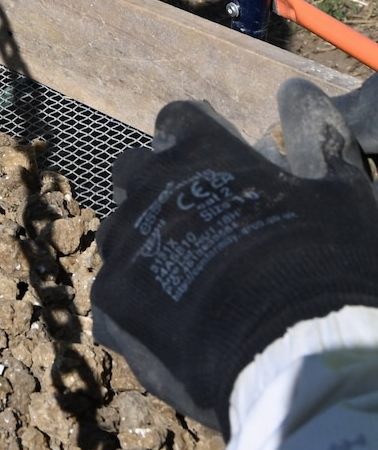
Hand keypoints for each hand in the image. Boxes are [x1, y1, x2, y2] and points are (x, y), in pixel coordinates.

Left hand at [92, 90, 377, 433]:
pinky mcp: (110, 302)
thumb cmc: (324, 264)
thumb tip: (300, 93)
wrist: (299, 357)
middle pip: (135, 170)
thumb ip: (318, 139)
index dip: (198, 142)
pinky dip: (140, 309)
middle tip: (202, 227)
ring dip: (146, 249)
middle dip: (159, 189)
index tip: (219, 168)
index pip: (178, 120)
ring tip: (190, 287)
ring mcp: (124, 245)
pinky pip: (114, 295)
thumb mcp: (339, 195)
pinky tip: (177, 330)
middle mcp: (149, 186)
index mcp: (200, 151)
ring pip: (120, 233)